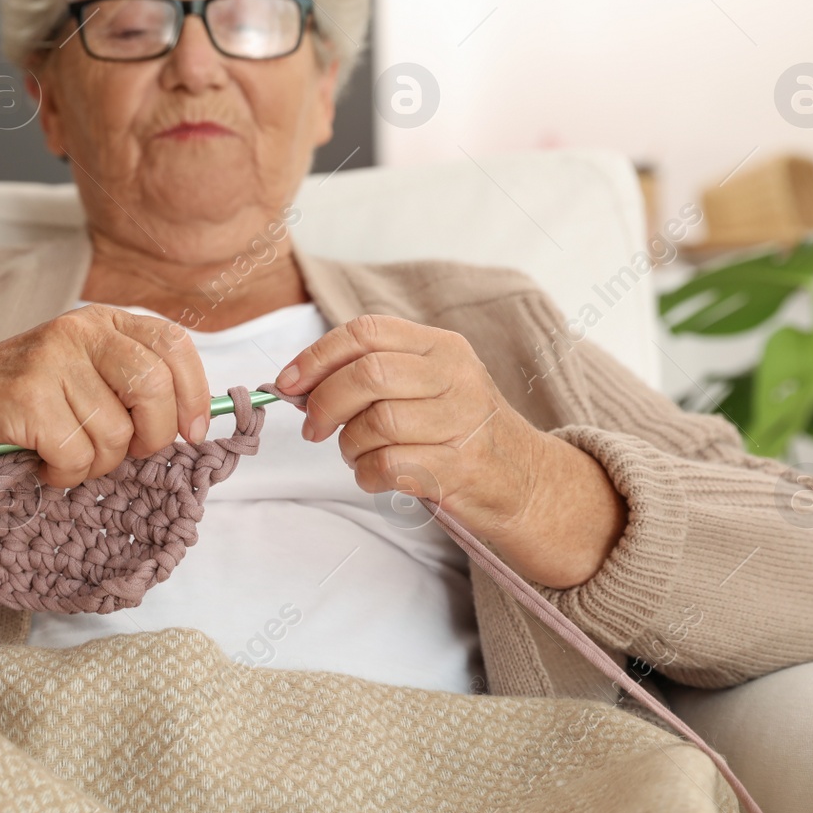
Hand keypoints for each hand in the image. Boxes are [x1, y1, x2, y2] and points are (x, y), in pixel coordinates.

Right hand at [0, 304, 211, 526]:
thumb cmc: (24, 403)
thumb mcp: (85, 377)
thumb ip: (134, 387)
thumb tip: (195, 424)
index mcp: (103, 321)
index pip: (174, 344)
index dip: (194, 394)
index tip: (192, 433)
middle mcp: (79, 331)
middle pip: (153, 390)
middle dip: (150, 438)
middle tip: (124, 454)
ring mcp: (51, 361)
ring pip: (115, 435)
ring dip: (96, 464)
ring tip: (66, 455)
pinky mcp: (26, 397)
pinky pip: (77, 455)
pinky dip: (64, 474)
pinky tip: (42, 463)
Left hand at [273, 314, 626, 587]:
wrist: (524, 480)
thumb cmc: (459, 431)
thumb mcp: (426, 386)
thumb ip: (370, 376)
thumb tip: (296, 384)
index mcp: (440, 347)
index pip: (366, 332)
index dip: (317, 356)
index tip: (288, 384)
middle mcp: (455, 376)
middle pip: (367, 376)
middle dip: (325, 404)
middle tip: (314, 428)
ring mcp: (463, 421)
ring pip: (375, 423)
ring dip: (349, 446)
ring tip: (357, 454)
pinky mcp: (461, 467)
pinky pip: (389, 465)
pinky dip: (367, 475)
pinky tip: (374, 476)